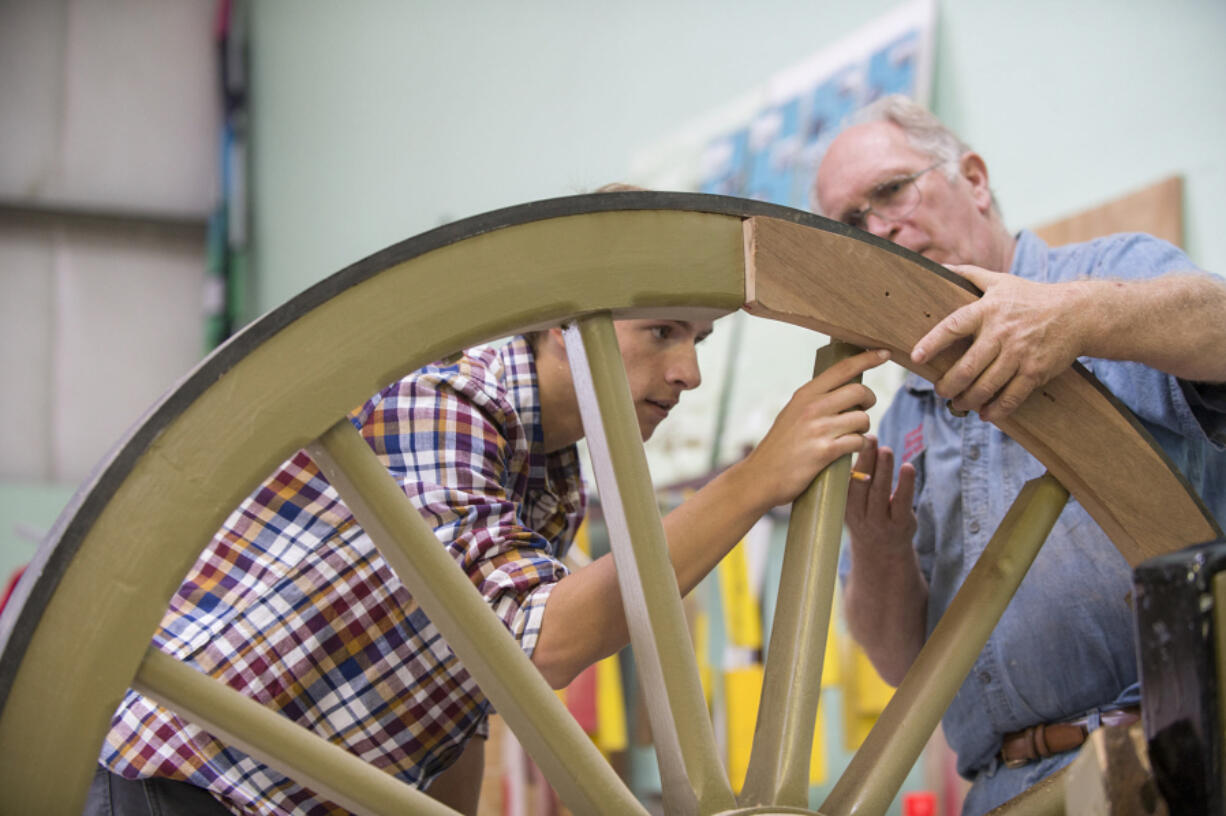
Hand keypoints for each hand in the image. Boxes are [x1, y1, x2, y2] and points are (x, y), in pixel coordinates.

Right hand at [739, 348, 886, 508]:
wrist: (760, 476)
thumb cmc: (779, 447)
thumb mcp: (792, 413)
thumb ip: (814, 400)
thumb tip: (843, 389)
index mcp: (805, 395)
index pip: (842, 368)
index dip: (867, 358)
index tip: (885, 353)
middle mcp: (812, 407)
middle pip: (859, 391)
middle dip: (869, 400)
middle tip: (863, 409)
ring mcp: (818, 429)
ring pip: (862, 419)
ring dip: (864, 428)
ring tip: (852, 434)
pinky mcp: (825, 451)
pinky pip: (858, 442)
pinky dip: (859, 445)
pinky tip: (850, 449)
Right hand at [845, 436, 916, 560]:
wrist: (881, 553)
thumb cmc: (866, 517)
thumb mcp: (852, 504)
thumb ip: (851, 482)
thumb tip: (850, 444)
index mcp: (846, 508)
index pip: (847, 483)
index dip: (853, 462)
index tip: (855, 440)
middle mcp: (861, 516)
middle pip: (863, 486)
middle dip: (866, 461)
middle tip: (870, 439)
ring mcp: (881, 522)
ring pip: (881, 493)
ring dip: (884, 470)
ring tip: (886, 450)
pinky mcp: (902, 525)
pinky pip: (903, 502)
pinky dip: (906, 484)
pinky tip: (908, 467)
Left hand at [911, 264, 1088, 420]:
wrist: (1077, 313)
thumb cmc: (1032, 297)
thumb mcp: (1000, 281)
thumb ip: (968, 274)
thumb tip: (939, 267)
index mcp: (988, 309)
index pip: (953, 326)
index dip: (932, 343)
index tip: (916, 357)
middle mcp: (1001, 332)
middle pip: (967, 367)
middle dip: (948, 385)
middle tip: (940, 391)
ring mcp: (1019, 354)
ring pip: (986, 386)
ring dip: (967, 400)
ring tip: (959, 403)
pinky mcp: (1035, 371)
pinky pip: (1011, 397)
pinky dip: (996, 410)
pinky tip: (986, 413)